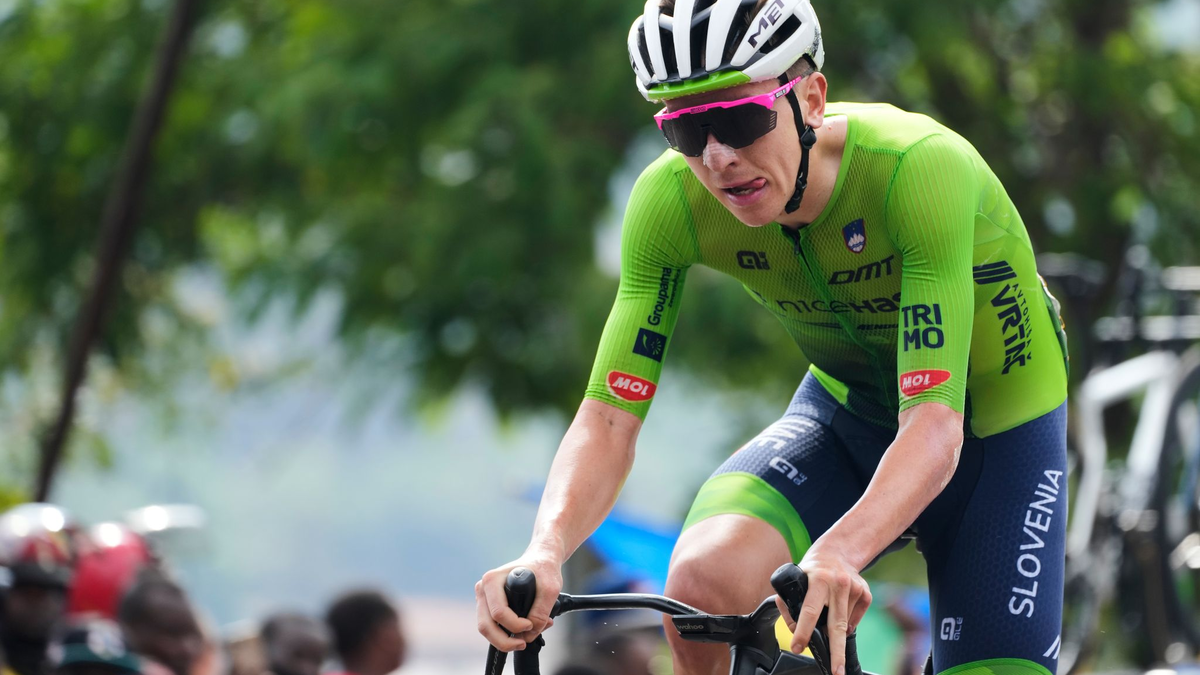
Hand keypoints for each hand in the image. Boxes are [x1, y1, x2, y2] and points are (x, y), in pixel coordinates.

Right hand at [475, 554, 561, 650]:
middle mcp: (483, 589)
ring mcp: (483, 598)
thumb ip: (541, 612)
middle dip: (504, 641)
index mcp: (492, 580)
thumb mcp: (550, 589)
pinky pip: (491, 626)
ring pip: (486, 628)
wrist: (541, 560)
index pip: (498, 613)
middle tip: (523, 643)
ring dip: (503, 640)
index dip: (515, 625)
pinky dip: (504, 634)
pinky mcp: (488, 606)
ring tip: (523, 640)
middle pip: (486, 625)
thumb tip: (530, 634)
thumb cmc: (543, 569)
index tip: (532, 624)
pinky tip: (522, 631)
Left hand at [775, 549, 871, 674]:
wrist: (838, 551)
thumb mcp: (796, 578)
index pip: (809, 610)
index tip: (798, 646)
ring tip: (828, 615)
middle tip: (836, 672)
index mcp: (818, 579)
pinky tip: (840, 608)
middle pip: (836, 625)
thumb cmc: (813, 569)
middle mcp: (839, 584)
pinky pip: (855, 619)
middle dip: (836, 652)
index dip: (802, 631)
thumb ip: (791, 602)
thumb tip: (794, 628)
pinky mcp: (866, 593)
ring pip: (845, 625)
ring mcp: (855, 588)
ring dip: (835, 631)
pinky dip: (846, 621)